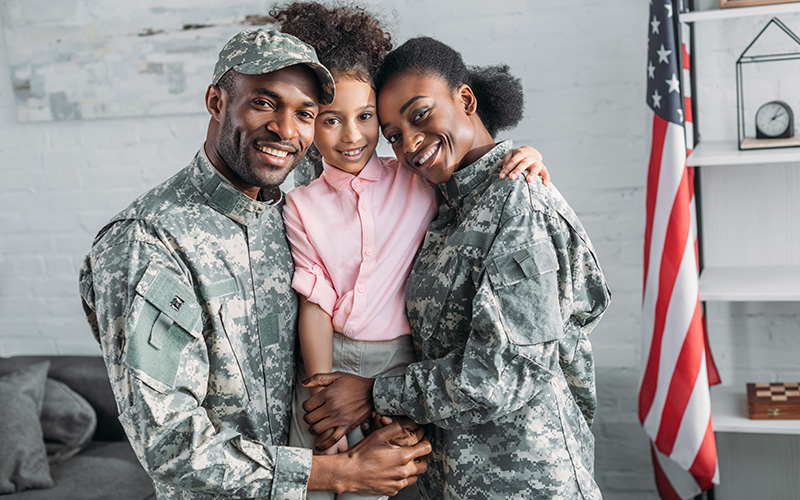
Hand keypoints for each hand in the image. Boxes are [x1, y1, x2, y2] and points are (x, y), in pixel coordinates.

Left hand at [302, 372, 374, 449]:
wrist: (373, 392)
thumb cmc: (355, 383)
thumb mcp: (337, 376)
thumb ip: (318, 378)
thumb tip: (304, 383)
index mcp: (328, 394)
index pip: (307, 406)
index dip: (306, 406)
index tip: (310, 406)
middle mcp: (332, 407)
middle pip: (310, 418)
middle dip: (308, 417)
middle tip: (312, 415)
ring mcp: (340, 418)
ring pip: (317, 429)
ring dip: (313, 428)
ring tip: (316, 425)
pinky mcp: (347, 426)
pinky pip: (333, 439)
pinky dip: (324, 445)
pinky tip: (318, 446)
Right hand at [309, 421, 430, 495]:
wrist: (348, 473)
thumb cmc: (362, 454)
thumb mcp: (378, 435)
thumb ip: (395, 428)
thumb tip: (407, 425)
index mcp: (402, 457)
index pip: (426, 449)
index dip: (426, 442)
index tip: (423, 440)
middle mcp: (403, 472)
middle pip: (424, 465)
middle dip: (422, 457)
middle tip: (417, 451)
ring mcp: (398, 483)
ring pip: (415, 477)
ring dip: (413, 469)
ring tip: (405, 462)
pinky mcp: (392, 490)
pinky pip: (403, 484)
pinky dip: (402, 478)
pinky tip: (393, 471)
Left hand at [499, 146, 549, 185]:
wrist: (531, 152)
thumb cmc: (518, 156)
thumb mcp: (511, 155)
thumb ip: (506, 161)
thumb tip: (504, 169)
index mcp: (521, 153)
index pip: (513, 161)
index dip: (507, 168)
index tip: (501, 176)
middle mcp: (530, 157)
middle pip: (524, 163)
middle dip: (517, 171)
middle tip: (511, 177)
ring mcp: (537, 162)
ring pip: (535, 167)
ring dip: (532, 174)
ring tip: (529, 180)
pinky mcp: (543, 168)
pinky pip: (546, 173)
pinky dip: (546, 178)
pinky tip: (545, 185)